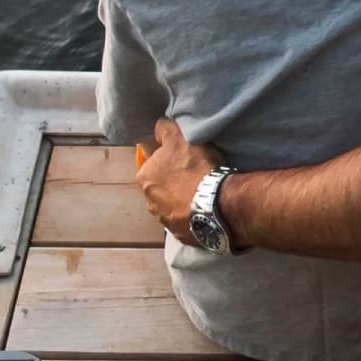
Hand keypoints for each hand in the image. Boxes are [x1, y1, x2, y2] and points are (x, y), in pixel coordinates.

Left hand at [136, 118, 218, 243]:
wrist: (216, 205)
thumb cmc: (196, 169)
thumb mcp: (180, 138)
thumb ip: (165, 129)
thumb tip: (158, 126)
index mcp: (144, 177)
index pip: (152, 163)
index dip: (168, 158)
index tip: (182, 158)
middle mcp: (149, 201)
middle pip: (160, 186)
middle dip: (172, 181)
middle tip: (193, 174)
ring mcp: (164, 221)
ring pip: (171, 205)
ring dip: (181, 200)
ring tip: (201, 193)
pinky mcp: (181, 234)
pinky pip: (184, 221)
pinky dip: (191, 215)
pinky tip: (204, 207)